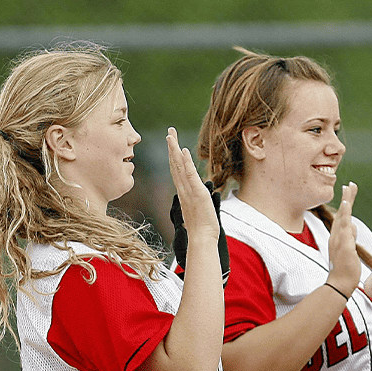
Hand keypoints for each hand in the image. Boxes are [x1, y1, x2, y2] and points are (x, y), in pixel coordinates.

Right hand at [167, 128, 229, 283]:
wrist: (202, 239)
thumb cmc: (202, 229)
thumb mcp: (199, 211)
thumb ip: (196, 203)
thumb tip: (197, 201)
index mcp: (184, 193)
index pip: (177, 171)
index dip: (174, 156)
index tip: (172, 143)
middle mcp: (183, 190)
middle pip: (175, 164)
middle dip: (172, 147)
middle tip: (169, 131)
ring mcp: (189, 191)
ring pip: (179, 167)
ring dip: (175, 150)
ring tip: (171, 135)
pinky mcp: (197, 194)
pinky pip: (190, 175)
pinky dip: (186, 163)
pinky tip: (183, 151)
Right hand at [326, 182, 360, 297]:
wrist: (340, 283)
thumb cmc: (345, 268)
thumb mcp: (348, 249)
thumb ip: (350, 236)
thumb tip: (353, 226)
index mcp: (337, 236)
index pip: (342, 216)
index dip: (346, 203)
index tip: (349, 191)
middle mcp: (336, 236)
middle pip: (342, 213)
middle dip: (346, 197)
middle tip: (350, 184)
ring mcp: (339, 240)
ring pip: (343, 217)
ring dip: (346, 202)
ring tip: (349, 188)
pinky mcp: (344, 245)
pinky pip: (345, 227)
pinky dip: (345, 215)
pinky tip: (346, 205)